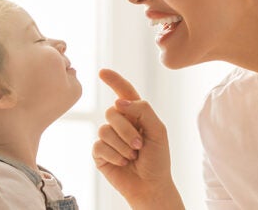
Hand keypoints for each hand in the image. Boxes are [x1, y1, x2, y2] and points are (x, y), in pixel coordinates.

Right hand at [92, 69, 183, 208]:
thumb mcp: (158, 130)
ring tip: (132, 156)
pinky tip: (123, 162)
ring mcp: (108, 137)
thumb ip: (143, 110)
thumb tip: (118, 101)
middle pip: (112, 112)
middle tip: (139, 146)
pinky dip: (115, 155)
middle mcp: (120, 122)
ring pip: (105, 129)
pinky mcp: (99, 152)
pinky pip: (99, 146)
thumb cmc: (157, 158)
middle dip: (127, 130)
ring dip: (122, 145)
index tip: (102, 72)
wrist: (150, 185)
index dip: (114, 80)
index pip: (124, 92)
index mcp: (136, 114)